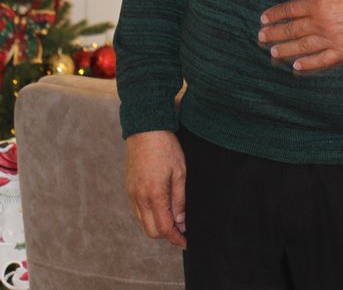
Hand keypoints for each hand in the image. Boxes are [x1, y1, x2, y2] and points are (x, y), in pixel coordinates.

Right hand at [125, 130, 186, 248]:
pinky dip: (148, 216)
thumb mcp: (180, 172)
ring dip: (156, 226)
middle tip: (181, 231)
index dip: (175, 238)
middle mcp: (139, 198)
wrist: (145, 129)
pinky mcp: (128, 188)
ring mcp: (131, 194)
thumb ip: (179, 199)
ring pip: (142, 223)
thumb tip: (181, 222)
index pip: (163, 228)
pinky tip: (159, 209)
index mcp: (154, 195)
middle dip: (166, 235)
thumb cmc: (166, 148)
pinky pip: (137, 212)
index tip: (185, 241)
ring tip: (172, 220)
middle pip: (151, 231)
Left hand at [258, 0, 342, 71]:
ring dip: (286, 49)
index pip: (292, 10)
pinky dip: (309, 64)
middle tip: (261, 36)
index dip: (277, 14)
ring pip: (304, 46)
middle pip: (293, 30)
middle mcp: (323, 24)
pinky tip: (298, 66)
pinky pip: (323, 60)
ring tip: (273, 52)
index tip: (264, 18)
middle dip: (276, 33)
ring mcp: (333, 39)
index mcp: (320, 3)